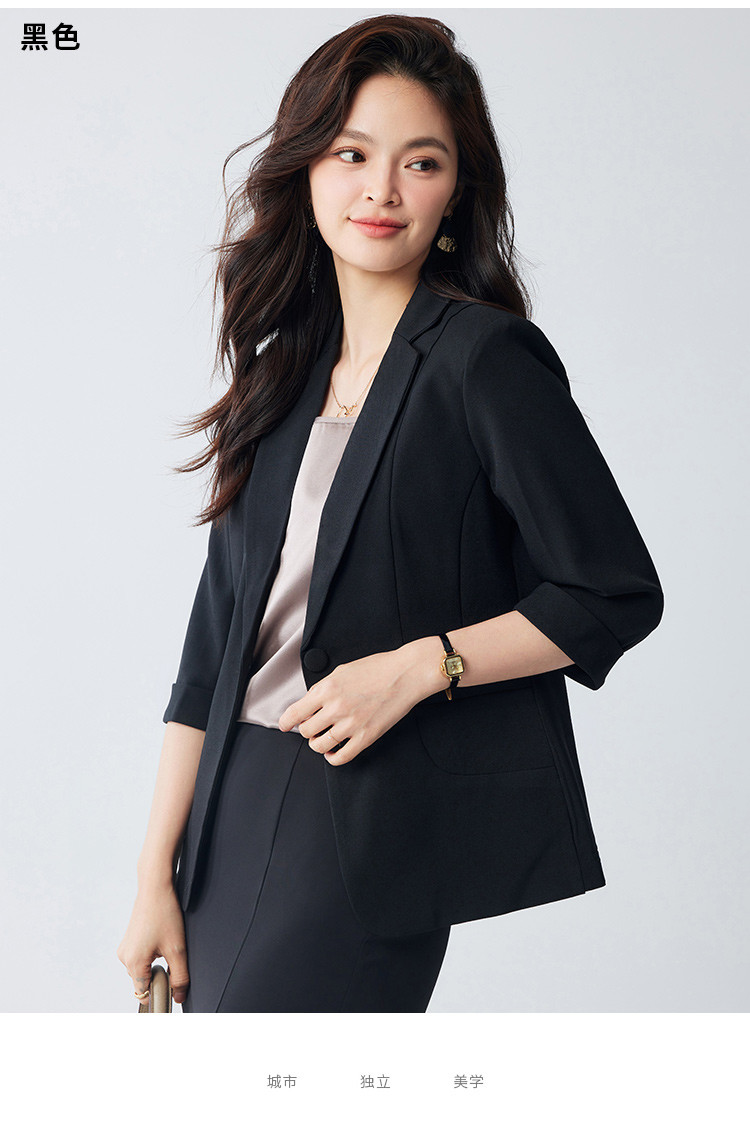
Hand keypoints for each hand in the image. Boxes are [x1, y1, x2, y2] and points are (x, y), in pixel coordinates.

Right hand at [117, 880, 189, 1005]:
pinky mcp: (128, 940)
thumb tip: (178, 997)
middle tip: (173, 958)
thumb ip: (180, 977)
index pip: (144, 994)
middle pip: (142, 982)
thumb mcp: (178, 949)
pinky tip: (160, 939)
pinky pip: (139, 957)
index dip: (159, 993)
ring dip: (155, 965)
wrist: (155, 887)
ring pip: (141, 969)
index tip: (172, 986)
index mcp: (134, 962)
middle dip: (158, 977)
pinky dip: (150, 955)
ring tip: (167, 945)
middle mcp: (124, 957)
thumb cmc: (164, 913)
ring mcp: (125, 948)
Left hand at [277, 647, 431, 764]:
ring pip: (319, 745)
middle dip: (306, 730)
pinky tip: (333, 751)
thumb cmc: (377, 668)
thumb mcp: (342, 670)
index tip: (285, 725)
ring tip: (323, 738)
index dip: (285, 722)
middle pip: (306, 731)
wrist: (405, 674)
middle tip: (313, 726)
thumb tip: (309, 703)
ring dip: (318, 743)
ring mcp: (351, 724)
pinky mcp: (366, 737)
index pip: (294, 713)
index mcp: (326, 689)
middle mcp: (335, 708)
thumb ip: (323, 688)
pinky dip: (332, 757)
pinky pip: (340, 757)